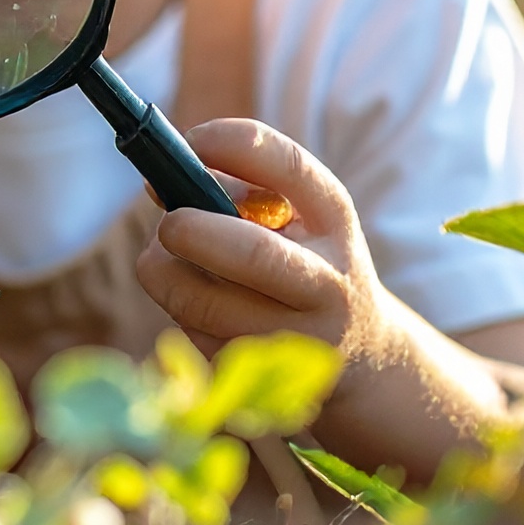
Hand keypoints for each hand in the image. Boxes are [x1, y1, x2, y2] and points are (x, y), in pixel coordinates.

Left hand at [138, 120, 523, 483]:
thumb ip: (238, 191)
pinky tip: (198, 304)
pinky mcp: (264, 380)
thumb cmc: (308, 263)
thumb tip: (160, 186)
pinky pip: (193, 335)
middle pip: (252, 255)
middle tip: (167, 223)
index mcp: (334, 221)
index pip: (285, 164)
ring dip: (164, 273)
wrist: (362, 356)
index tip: (191, 144)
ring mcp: (299, 338)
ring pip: (203, 303)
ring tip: (164, 259)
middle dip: (190, 231)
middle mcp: (327, 282)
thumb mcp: (298, 218)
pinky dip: (177, 311)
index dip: (227, 145)